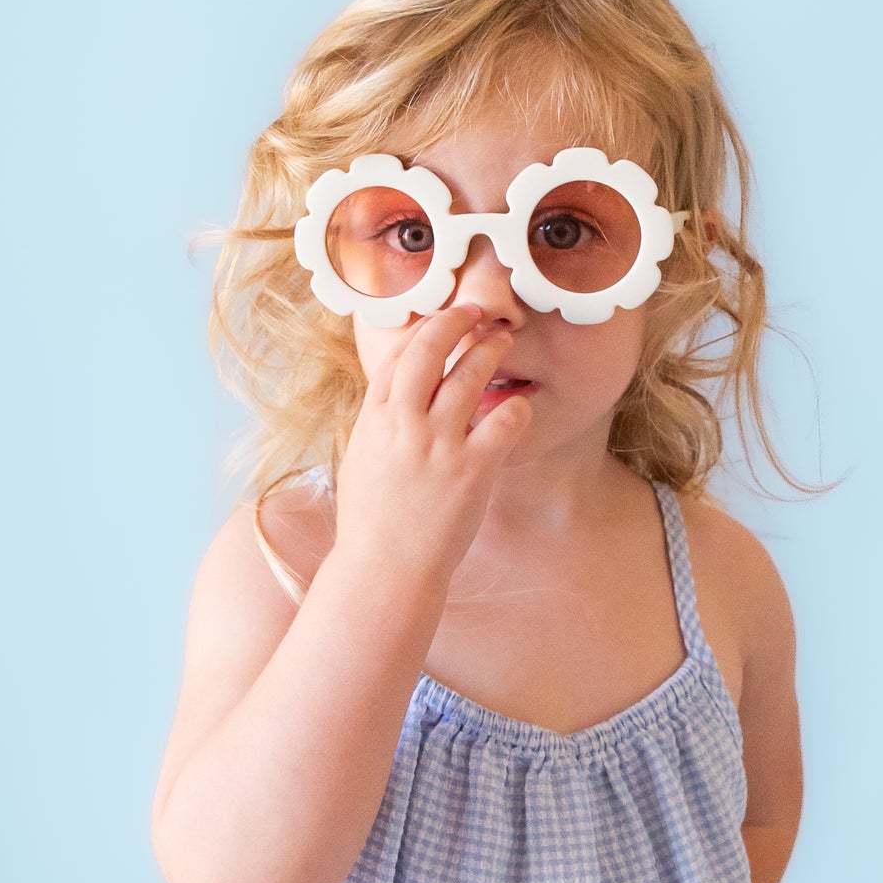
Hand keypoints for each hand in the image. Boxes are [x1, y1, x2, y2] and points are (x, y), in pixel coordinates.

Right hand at [333, 306, 532, 576]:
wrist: (384, 570)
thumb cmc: (371, 521)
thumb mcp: (361, 459)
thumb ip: (379, 423)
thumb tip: (393, 394)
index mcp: (373, 420)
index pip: (396, 356)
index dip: (422, 329)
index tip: (442, 318)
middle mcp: (404, 424)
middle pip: (429, 351)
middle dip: (455, 322)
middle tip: (478, 311)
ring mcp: (438, 445)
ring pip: (468, 377)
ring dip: (488, 351)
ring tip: (503, 340)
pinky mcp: (471, 470)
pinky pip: (503, 423)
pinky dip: (515, 407)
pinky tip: (521, 404)